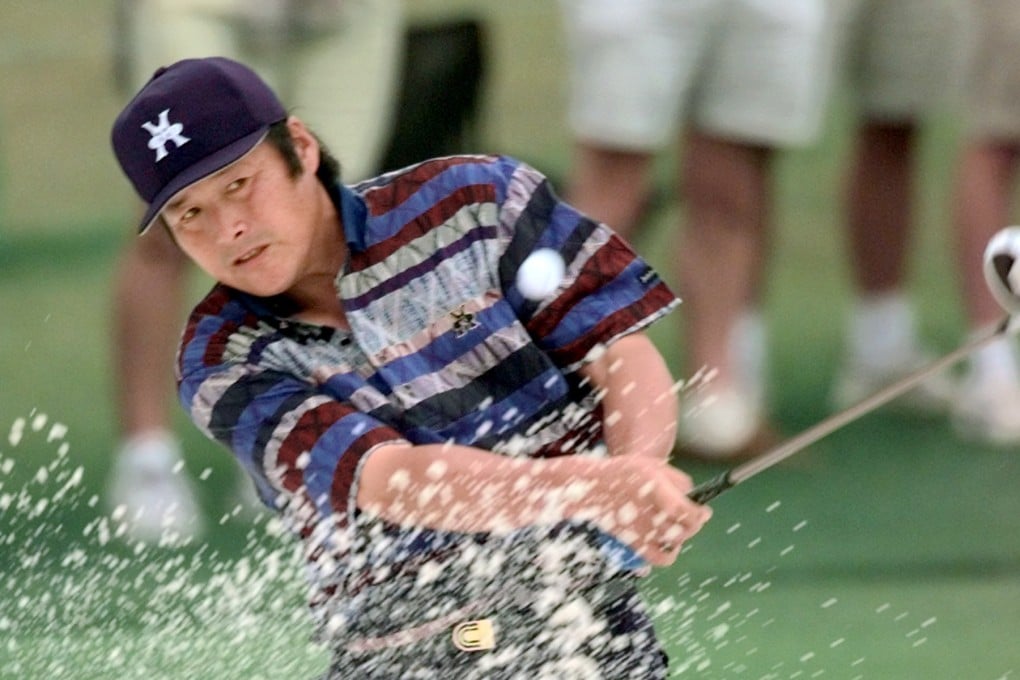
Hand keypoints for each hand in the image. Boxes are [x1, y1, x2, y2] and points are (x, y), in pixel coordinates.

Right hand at [571, 456, 711, 566]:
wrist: (591, 487)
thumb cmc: (623, 472)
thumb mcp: (652, 465)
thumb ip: (678, 479)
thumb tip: (694, 496)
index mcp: (653, 489)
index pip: (683, 511)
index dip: (699, 514)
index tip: (704, 510)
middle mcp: (647, 512)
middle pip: (683, 529)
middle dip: (695, 523)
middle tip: (695, 516)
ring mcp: (640, 530)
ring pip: (675, 542)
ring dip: (683, 535)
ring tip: (680, 525)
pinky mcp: (633, 542)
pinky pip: (660, 558)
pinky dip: (670, 555)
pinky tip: (670, 544)